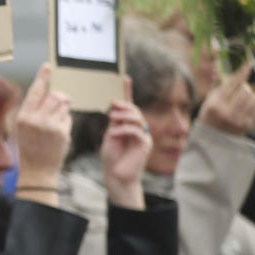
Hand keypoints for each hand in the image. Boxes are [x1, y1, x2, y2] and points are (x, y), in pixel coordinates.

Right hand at [15, 64, 71, 186]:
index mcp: (23, 116)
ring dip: (62, 108)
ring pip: (64, 104)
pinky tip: (57, 133)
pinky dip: (64, 122)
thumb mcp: (22, 128)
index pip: (36, 91)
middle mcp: (36, 120)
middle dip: (59, 97)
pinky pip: (67, 118)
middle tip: (58, 103)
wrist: (37, 170)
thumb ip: (32, 110)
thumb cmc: (29, 147)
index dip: (43, 77)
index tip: (48, 66)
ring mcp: (50, 126)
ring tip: (55, 120)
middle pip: (55, 95)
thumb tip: (48, 91)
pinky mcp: (62, 133)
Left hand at [101, 77, 150, 209]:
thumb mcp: (109, 137)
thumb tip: (114, 108)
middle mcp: (138, 129)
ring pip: (137, 119)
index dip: (127, 92)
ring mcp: (143, 136)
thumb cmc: (111, 158)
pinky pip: (137, 131)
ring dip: (124, 116)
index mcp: (128, 126)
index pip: (129, 106)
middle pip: (135, 110)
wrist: (116, 176)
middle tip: (112, 104)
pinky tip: (114, 133)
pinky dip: (124, 129)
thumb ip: (113, 124)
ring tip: (111, 118)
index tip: (124, 78)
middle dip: (124, 105)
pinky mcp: (145, 144)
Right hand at [197, 62, 254, 136]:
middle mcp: (226, 112)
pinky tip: (244, 107)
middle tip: (235, 93)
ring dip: (248, 95)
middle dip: (242, 88)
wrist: (210, 140)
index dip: (242, 72)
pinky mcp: (246, 124)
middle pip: (245, 89)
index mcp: (214, 104)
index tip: (249, 63)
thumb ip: (220, 87)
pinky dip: (253, 102)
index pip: (232, 84)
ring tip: (239, 102)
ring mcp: (237, 119)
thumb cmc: (209, 116)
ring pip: (253, 96)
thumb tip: (230, 72)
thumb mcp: (208, 102)